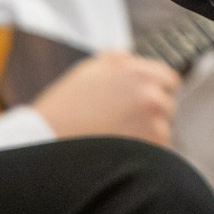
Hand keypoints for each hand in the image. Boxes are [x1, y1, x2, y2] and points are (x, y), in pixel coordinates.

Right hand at [30, 51, 178, 143]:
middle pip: (166, 106)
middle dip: (148, 114)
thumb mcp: (87, 71)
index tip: (137, 104)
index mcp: (138, 72)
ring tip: (112, 140)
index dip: (153, 91)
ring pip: (162, 131)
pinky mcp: (152, 150)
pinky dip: (142, 156)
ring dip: (145, 136)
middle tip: (118, 124)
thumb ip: (117, 60)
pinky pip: (158, 153)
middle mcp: (151, 95)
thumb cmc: (63, 111)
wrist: (45, 146)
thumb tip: (131, 58)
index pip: (168, 80)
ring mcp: (155, 123)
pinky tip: (116, 154)